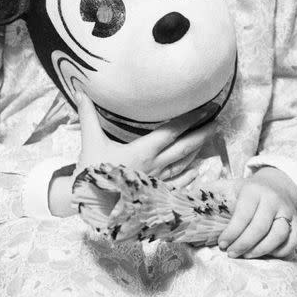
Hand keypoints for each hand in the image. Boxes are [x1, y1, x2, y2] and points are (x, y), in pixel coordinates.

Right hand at [51, 91, 216, 216]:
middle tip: (217, 122)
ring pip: (183, 165)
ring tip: (208, 140)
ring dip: (197, 152)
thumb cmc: (90, 173)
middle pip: (184, 147)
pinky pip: (177, 185)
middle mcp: (154, 166)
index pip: (171, 131)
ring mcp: (156, 182)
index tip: (205, 109)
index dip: (190, 119)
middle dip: (202, 134)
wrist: (89, 205)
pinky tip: (197, 170)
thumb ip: (88, 116)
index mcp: (142, 151)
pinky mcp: (154, 195)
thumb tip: (80, 91)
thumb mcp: (89, 142)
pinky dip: (188, 177)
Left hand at [217, 166, 296, 258]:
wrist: (278, 184)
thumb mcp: (231, 186)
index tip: (222, 244)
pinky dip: (279, 252)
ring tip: (246, 255)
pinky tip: (265, 254)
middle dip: (243, 244)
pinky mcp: (296, 224)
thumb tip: (186, 197)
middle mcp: (273, 201)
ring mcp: (287, 212)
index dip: (232, 233)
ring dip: (260, 250)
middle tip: (231, 253)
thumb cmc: (249, 191)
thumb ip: (212, 193)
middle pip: (260, 228)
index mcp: (254, 191)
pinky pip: (292, 242)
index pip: (243, 215)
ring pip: (278, 236)